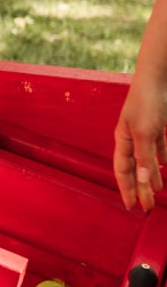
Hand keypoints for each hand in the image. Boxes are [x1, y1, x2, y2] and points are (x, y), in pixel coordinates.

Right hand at [113, 78, 166, 211]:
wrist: (157, 78)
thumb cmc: (147, 103)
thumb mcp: (145, 133)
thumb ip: (144, 158)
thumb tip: (142, 182)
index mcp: (123, 140)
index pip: (123, 171)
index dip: (126, 189)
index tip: (132, 207)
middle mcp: (131, 137)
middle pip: (134, 168)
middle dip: (139, 188)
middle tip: (146, 207)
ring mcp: (144, 131)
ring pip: (146, 159)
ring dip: (150, 175)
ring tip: (155, 191)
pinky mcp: (157, 125)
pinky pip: (158, 147)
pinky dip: (161, 158)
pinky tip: (165, 164)